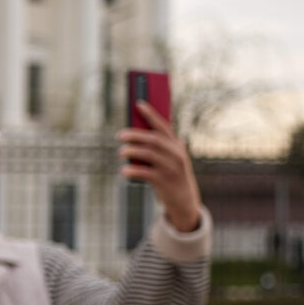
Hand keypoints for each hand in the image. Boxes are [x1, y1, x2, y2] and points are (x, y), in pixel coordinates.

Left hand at [120, 101, 202, 232]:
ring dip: (132, 151)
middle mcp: (176, 154)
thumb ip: (155, 147)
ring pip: (149, 154)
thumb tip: (132, 134)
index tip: (138, 104)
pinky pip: (145, 173)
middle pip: (154, 139)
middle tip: (120, 135)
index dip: (151, 114)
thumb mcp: (167, 158)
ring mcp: (171, 168)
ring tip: (120, 152)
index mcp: (176, 145)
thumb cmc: (170, 174)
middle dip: (135, 134)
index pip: (163, 126)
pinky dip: (132, 171)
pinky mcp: (164, 181)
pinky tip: (124, 171)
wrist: (183, 200)